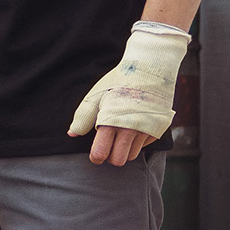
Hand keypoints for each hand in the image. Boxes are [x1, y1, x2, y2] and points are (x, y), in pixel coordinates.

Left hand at [68, 23, 189, 167]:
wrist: (150, 68)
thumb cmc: (119, 81)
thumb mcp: (96, 95)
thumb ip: (83, 116)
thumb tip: (72, 134)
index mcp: (110, 121)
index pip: (100, 153)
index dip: (96, 156)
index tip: (96, 153)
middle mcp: (130, 129)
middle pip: (118, 161)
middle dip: (111, 156)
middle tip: (108, 146)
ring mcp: (146, 130)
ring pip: (132, 156)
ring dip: (125, 150)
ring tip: (121, 134)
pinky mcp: (158, 128)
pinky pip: (145, 145)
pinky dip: (138, 140)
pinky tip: (135, 125)